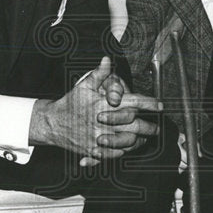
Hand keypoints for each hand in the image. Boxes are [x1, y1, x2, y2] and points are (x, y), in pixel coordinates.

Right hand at [30, 57, 161, 163]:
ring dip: (140, 140)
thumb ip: (99, 74)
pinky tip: (130, 146)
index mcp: (104, 105)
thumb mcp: (84, 86)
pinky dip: (126, 151)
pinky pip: (116, 153)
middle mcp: (104, 122)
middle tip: (158, 127)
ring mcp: (100, 138)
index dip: (149, 104)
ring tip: (146, 138)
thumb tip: (107, 59)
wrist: (52, 124)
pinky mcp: (95, 150)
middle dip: (150, 127)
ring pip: (129, 142)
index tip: (160, 105)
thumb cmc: (70, 104)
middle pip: (136, 126)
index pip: (133, 103)